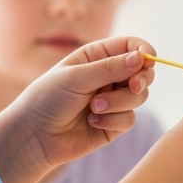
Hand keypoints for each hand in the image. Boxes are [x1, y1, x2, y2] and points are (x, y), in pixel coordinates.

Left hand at [4, 36, 156, 169]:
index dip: (144, 52)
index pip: (131, 46)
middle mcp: (109, 76)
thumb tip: (142, 57)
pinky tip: (92, 122)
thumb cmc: (48, 99)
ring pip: (139, 97)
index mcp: (98, 56)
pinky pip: (130, 119)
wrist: (34, 136)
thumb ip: (110, 68)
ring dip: (119, 103)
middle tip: (133, 86)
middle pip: (143, 72)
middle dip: (141, 79)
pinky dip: (112, 120)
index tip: (148, 60)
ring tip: (94, 108)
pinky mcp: (114, 123)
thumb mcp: (77, 77)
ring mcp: (113, 100)